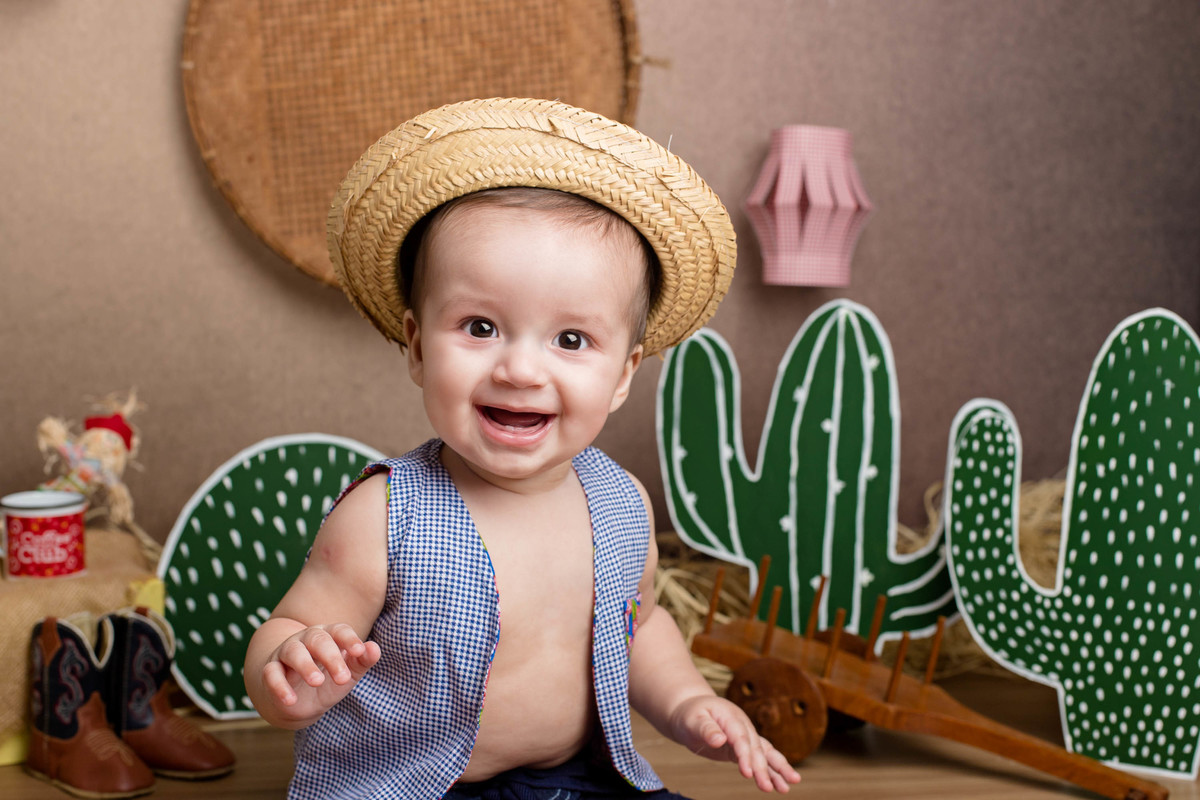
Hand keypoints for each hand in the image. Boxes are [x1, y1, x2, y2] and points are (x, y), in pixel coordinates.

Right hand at [259, 623, 380, 722]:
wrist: (298, 701)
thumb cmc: (328, 679)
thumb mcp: (348, 672)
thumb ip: (362, 661)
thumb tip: (374, 649)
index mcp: (328, 636)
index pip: (339, 630)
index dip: (349, 639)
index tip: (359, 652)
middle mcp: (305, 640)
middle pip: (317, 639)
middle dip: (331, 656)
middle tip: (342, 677)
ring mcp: (286, 654)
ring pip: (293, 652)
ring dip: (305, 665)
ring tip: (317, 682)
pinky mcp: (270, 671)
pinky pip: (271, 673)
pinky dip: (279, 686)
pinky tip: (290, 699)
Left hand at [668, 695, 800, 792]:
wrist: (690, 710)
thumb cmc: (690, 715)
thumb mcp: (693, 720)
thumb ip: (705, 729)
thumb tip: (719, 739)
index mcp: (731, 717)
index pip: (741, 738)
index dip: (745, 755)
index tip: (747, 773)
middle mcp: (743, 726)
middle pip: (756, 748)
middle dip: (763, 768)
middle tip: (767, 788)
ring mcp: (746, 736)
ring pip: (765, 752)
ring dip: (777, 769)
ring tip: (789, 785)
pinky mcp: (743, 747)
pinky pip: (761, 758)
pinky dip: (771, 771)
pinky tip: (780, 785)